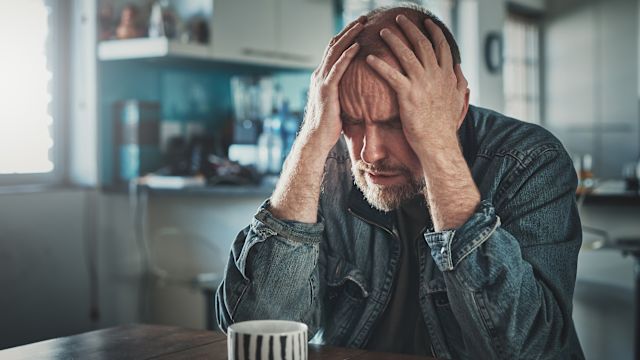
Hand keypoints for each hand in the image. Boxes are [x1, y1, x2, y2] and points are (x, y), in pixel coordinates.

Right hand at [299, 17, 364, 151]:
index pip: (334, 51)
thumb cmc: (329, 126)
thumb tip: (360, 90)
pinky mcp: (326, 90)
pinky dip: (347, 55)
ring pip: (335, 52)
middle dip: (348, 30)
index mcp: (322, 77)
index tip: (360, 26)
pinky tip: (358, 46)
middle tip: (363, 18)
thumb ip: (344, 92)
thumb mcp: (338, 104)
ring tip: (362, 25)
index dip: (346, 37)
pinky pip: (338, 68)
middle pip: (334, 45)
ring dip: (349, 36)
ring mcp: (321, 82)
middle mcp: (319, 75)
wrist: (316, 140)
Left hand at [365, 16, 468, 156]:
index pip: (441, 46)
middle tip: (400, 19)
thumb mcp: (459, 101)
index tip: (427, 23)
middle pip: (422, 43)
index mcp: (447, 75)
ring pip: (406, 54)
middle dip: (410, 28)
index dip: (433, 32)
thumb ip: (459, 82)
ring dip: (393, 40)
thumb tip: (459, 68)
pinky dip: (379, 64)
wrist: (438, 143)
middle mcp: (435, 75)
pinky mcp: (408, 95)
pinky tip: (369, 58)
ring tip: (383, 32)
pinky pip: (391, 74)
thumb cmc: (445, 126)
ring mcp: (422, 83)